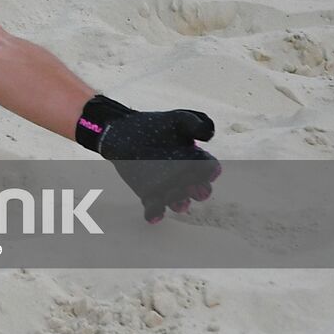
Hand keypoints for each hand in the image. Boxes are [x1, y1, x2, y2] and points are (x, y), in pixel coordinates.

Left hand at [76, 95, 221, 222]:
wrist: (123, 131)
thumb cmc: (155, 125)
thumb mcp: (177, 119)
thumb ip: (195, 122)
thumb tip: (208, 135)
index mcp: (197, 161)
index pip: (209, 169)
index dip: (210, 170)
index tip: (209, 168)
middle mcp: (187, 179)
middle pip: (199, 190)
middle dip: (199, 191)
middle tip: (194, 187)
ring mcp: (168, 189)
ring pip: (178, 201)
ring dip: (179, 202)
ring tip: (175, 198)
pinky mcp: (149, 195)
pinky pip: (154, 209)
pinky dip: (155, 214)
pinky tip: (153, 215)